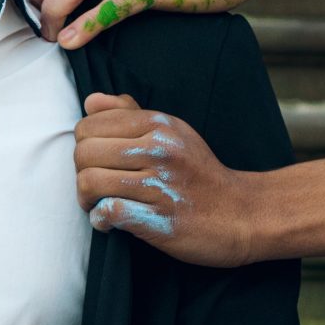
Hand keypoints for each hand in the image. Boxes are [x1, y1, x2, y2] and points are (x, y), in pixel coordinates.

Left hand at [74, 92, 254, 266]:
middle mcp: (158, 150)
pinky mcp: (159, 219)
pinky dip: (101, 220)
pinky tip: (111, 222)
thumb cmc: (200, 174)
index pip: (89, 125)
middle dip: (81, 173)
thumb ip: (129, 114)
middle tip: (95, 188)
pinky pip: (108, 212)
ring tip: (100, 205)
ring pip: (90, 182)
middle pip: (84, 153)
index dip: (84, 146)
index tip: (98, 163)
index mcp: (158, 125)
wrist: (242, 214)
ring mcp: (159, 185)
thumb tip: (90, 101)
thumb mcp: (172, 133)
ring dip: (86, 199)